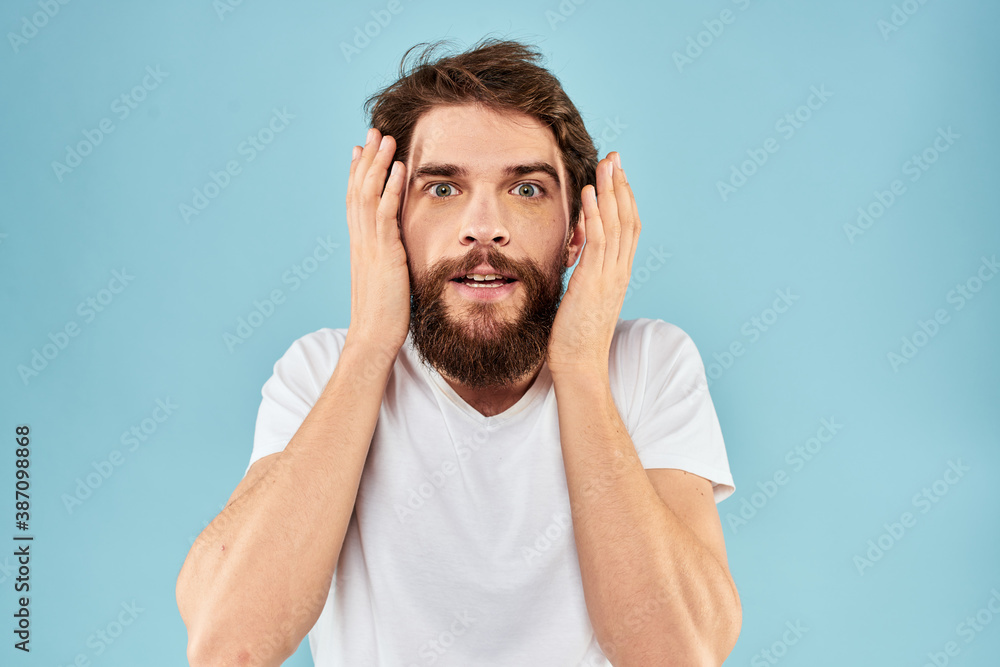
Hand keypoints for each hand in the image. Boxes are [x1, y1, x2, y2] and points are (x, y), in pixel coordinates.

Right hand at [343, 128, 409, 355]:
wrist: (373, 337)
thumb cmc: (384, 315)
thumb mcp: (386, 280)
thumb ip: (389, 261)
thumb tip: (396, 254)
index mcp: (360, 245)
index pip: (355, 200)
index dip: (357, 173)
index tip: (360, 149)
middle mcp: (360, 240)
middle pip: (359, 189)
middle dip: (366, 158)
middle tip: (373, 131)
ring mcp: (369, 245)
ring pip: (369, 195)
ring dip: (378, 164)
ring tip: (386, 138)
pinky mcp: (383, 253)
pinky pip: (386, 214)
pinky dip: (391, 188)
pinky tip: (398, 169)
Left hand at [547, 152, 640, 375]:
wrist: (580, 366)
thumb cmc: (576, 339)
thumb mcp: (582, 299)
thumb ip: (585, 275)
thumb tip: (578, 255)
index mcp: (618, 275)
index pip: (628, 228)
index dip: (624, 199)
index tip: (617, 175)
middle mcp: (619, 271)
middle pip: (628, 218)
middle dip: (621, 185)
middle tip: (615, 157)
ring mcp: (610, 276)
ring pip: (616, 224)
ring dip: (610, 190)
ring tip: (605, 163)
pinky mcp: (594, 282)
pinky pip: (598, 241)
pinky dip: (595, 214)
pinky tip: (589, 193)